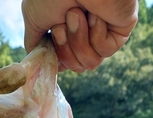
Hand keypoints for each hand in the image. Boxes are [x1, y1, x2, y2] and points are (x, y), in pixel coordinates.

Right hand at [22, 0, 137, 71]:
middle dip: (65, 49)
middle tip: (62, 25)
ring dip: (79, 40)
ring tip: (78, 14)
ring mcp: (102, 32)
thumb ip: (34, 41)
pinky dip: (96, 34)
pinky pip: (104, 51)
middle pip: (75, 66)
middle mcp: (84, 32)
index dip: (56, 58)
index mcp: (66, 29)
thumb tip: (37, 61)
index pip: (62, 63)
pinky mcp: (118, 32)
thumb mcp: (34, 18)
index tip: (49, 43)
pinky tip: (96, 15)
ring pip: (90, 62)